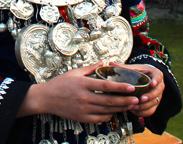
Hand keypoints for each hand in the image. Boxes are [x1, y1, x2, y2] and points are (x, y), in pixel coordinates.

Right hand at [19, 64, 139, 123]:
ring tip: (130, 106)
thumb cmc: (60, 84)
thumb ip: (90, 68)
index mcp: (83, 84)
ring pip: (106, 111)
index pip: (105, 86)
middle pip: (109, 101)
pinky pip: (99, 119)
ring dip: (119, 109)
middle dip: (125, 101)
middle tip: (136, 99)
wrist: (45, 99)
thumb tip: (103, 63)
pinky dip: (108, 116)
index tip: (131, 87)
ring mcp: (82, 109)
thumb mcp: (74, 73)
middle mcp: (84, 97)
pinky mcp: (81, 118)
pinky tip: (114, 112)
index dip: (120, 87)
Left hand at [122, 64, 164, 117]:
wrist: (146, 79)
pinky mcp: (154, 104)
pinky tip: (134, 111)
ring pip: (154, 103)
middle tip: (141, 99)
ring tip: (134, 106)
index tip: (152, 83)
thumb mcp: (134, 68)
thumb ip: (124, 67)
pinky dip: (143, 112)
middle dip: (150, 96)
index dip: (156, 80)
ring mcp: (158, 96)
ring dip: (145, 106)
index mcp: (156, 74)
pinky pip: (151, 110)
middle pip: (157, 92)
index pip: (158, 77)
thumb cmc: (139, 72)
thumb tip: (110, 63)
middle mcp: (159, 85)